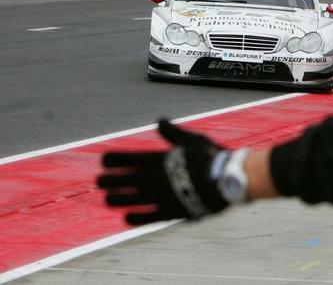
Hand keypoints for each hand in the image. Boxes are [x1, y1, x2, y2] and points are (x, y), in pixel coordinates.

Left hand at [97, 120, 230, 224]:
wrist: (227, 179)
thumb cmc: (211, 156)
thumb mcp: (192, 139)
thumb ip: (173, 133)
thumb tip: (159, 120)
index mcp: (161, 160)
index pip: (130, 159)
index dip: (114, 160)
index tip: (103, 161)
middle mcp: (157, 178)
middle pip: (125, 180)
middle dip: (109, 180)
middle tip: (99, 181)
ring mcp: (162, 196)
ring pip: (131, 199)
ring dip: (117, 199)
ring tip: (108, 199)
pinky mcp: (170, 212)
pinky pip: (147, 217)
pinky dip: (135, 217)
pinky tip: (127, 217)